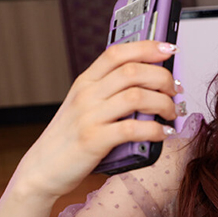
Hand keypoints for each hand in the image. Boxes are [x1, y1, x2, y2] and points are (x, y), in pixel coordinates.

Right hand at [12, 40, 180, 199]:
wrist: (42, 169)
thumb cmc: (70, 138)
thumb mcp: (85, 106)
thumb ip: (110, 91)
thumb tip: (151, 83)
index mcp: (85, 81)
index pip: (118, 53)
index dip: (148, 47)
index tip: (170, 50)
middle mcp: (86, 94)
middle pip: (133, 71)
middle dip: (163, 77)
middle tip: (176, 90)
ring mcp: (89, 117)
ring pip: (136, 97)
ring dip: (163, 103)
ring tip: (171, 113)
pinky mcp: (94, 140)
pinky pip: (132, 128)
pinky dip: (155, 130)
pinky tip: (163, 134)